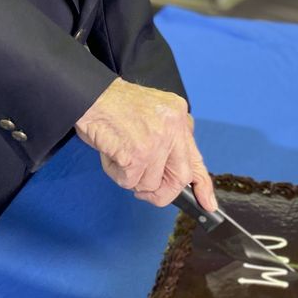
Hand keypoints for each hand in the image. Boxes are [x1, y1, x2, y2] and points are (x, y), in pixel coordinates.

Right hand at [75, 77, 216, 210]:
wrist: (90, 94)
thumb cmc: (114, 105)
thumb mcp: (153, 114)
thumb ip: (168, 139)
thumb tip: (174, 175)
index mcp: (178, 115)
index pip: (196, 156)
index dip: (202, 185)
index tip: (208, 203)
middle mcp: (173, 127)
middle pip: (179, 178)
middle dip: (161, 191)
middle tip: (144, 189)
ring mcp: (157, 141)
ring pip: (151, 183)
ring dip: (131, 177)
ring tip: (119, 154)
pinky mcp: (138, 154)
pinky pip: (129, 181)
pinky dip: (116, 174)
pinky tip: (111, 154)